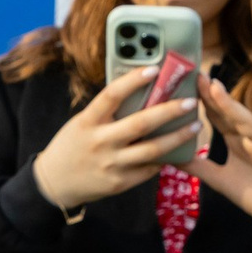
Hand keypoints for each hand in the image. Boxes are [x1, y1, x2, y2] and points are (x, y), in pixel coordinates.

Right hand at [31, 67, 203, 213]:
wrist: (55, 183)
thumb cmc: (72, 145)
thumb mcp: (82, 123)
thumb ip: (106, 112)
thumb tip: (141, 93)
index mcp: (88, 121)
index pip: (112, 95)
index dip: (133, 80)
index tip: (155, 69)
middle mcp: (101, 142)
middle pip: (140, 124)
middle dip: (169, 111)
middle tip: (191, 102)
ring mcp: (111, 164)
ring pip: (152, 150)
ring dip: (178, 137)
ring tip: (196, 126)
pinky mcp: (120, 183)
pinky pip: (149, 169)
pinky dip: (165, 158)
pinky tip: (179, 149)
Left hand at [186, 73, 251, 247]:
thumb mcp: (219, 179)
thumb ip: (199, 166)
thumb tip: (172, 156)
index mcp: (236, 140)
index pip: (217, 116)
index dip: (202, 100)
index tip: (185, 82)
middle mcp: (250, 137)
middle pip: (229, 113)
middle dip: (213, 95)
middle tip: (196, 75)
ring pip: (248, 123)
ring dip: (233, 106)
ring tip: (216, 88)